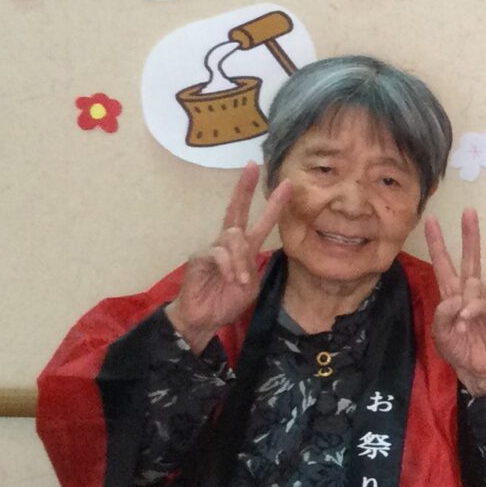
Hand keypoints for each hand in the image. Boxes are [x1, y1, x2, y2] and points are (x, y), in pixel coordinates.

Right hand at [166, 165, 291, 351]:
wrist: (203, 320)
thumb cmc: (225, 301)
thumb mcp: (248, 285)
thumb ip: (250, 265)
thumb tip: (245, 251)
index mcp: (244, 249)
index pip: (260, 221)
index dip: (273, 204)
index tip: (286, 184)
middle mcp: (228, 243)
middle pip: (236, 210)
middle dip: (244, 188)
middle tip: (251, 167)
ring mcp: (212, 248)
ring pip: (232, 236)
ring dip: (240, 259)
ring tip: (240, 279)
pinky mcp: (199, 257)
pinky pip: (218, 253)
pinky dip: (228, 266)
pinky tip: (230, 278)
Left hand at [425, 208, 485, 395]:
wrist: (475, 367)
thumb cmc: (457, 347)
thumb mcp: (439, 332)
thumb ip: (442, 313)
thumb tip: (457, 299)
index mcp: (450, 292)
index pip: (443, 263)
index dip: (437, 242)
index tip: (431, 220)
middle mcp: (467, 291)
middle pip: (470, 258)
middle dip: (469, 234)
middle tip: (469, 211)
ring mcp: (483, 299)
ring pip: (472, 284)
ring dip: (462, 304)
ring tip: (460, 324)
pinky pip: (480, 302)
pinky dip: (470, 311)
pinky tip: (465, 321)